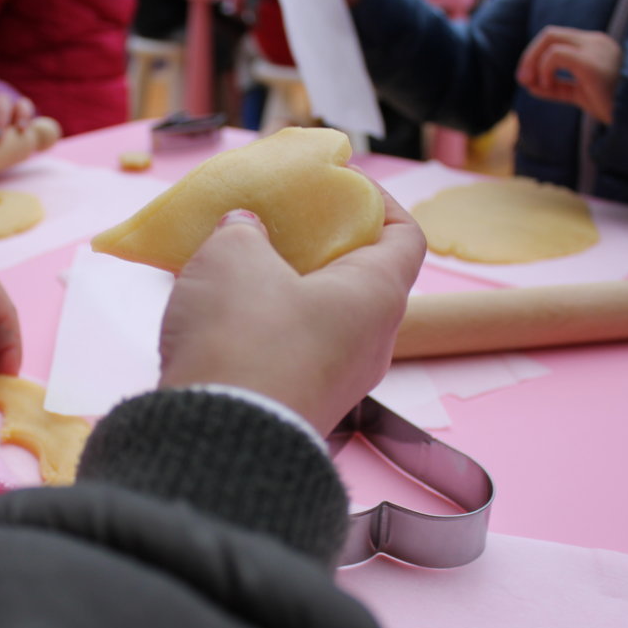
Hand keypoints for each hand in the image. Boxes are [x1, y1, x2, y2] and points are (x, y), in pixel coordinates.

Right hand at [157, 188, 425, 436]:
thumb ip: (243, 230)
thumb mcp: (233, 257)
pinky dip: (267, 324)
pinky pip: (294, 350)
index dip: (380, 201)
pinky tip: (223, 310)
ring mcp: (339, 381)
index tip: (340, 185)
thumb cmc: (243, 339)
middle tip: (279, 222)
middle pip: (360, 277)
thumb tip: (244, 228)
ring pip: (322, 316)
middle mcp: (370, 342)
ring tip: (240, 263)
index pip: (407, 237)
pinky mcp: (301, 405)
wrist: (221, 442)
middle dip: (321, 244)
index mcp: (376, 297)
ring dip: (287, 286)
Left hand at [516, 27, 621, 123]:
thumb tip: (531, 85)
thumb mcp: (582, 94)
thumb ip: (558, 87)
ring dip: (532, 61)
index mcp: (594, 46)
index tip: (527, 79)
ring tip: (532, 84)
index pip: (556, 39)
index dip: (535, 56)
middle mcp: (594, 42)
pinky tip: (545, 86)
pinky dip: (543, 69)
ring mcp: (594, 49)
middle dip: (529, 56)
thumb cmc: (615, 105)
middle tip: (522, 79)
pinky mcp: (590, 63)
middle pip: (550, 34)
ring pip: (550, 38)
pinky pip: (555, 55)